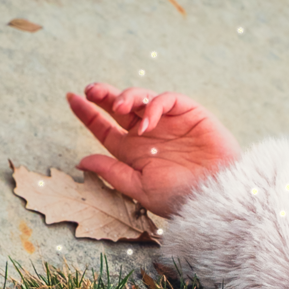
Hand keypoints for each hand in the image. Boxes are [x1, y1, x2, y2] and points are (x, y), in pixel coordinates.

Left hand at [65, 83, 240, 216]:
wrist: (216, 195)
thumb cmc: (180, 197)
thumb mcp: (139, 188)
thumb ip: (112, 173)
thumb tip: (81, 161)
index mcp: (133, 152)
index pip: (105, 128)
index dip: (87, 113)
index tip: (71, 99)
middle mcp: (148, 134)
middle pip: (119, 107)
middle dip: (103, 95)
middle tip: (90, 91)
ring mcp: (168, 121)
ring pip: (140, 98)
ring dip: (126, 98)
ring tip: (119, 108)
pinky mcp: (188, 112)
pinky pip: (166, 99)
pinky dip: (154, 105)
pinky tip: (148, 122)